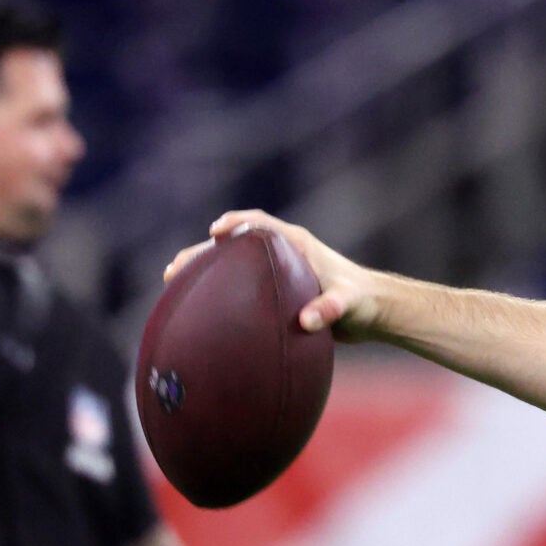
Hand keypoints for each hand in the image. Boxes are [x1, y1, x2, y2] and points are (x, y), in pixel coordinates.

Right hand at [165, 213, 378, 340]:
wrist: (373, 312)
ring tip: (172, 283)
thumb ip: (330, 309)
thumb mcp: (348, 304)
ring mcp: (276, 270)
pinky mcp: (275, 289)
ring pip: (231, 264)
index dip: (235, 223)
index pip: (260, 224)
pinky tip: (197, 308)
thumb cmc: (363, 302)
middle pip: (234, 244)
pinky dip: (218, 290)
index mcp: (296, 244)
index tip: (215, 231)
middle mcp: (282, 253)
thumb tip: (305, 322)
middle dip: (203, 251)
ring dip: (203, 270)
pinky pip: (239, 284)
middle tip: (176, 268)